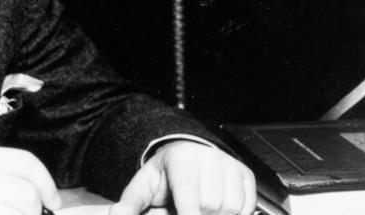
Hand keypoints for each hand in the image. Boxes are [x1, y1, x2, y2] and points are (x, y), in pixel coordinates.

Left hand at [110, 141, 255, 214]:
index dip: (189, 214)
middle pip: (211, 205)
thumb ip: (131, 204)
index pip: (189, 195)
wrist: (187, 155)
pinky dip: (234, 214)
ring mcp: (229, 164)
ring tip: (200, 209)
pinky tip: (218, 209)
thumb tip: (117, 214)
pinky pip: (247, 206)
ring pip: (231, 208)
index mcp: (181, 158)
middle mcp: (209, 157)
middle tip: (185, 209)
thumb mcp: (143, 186)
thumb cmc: (165, 175)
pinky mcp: (245, 174)